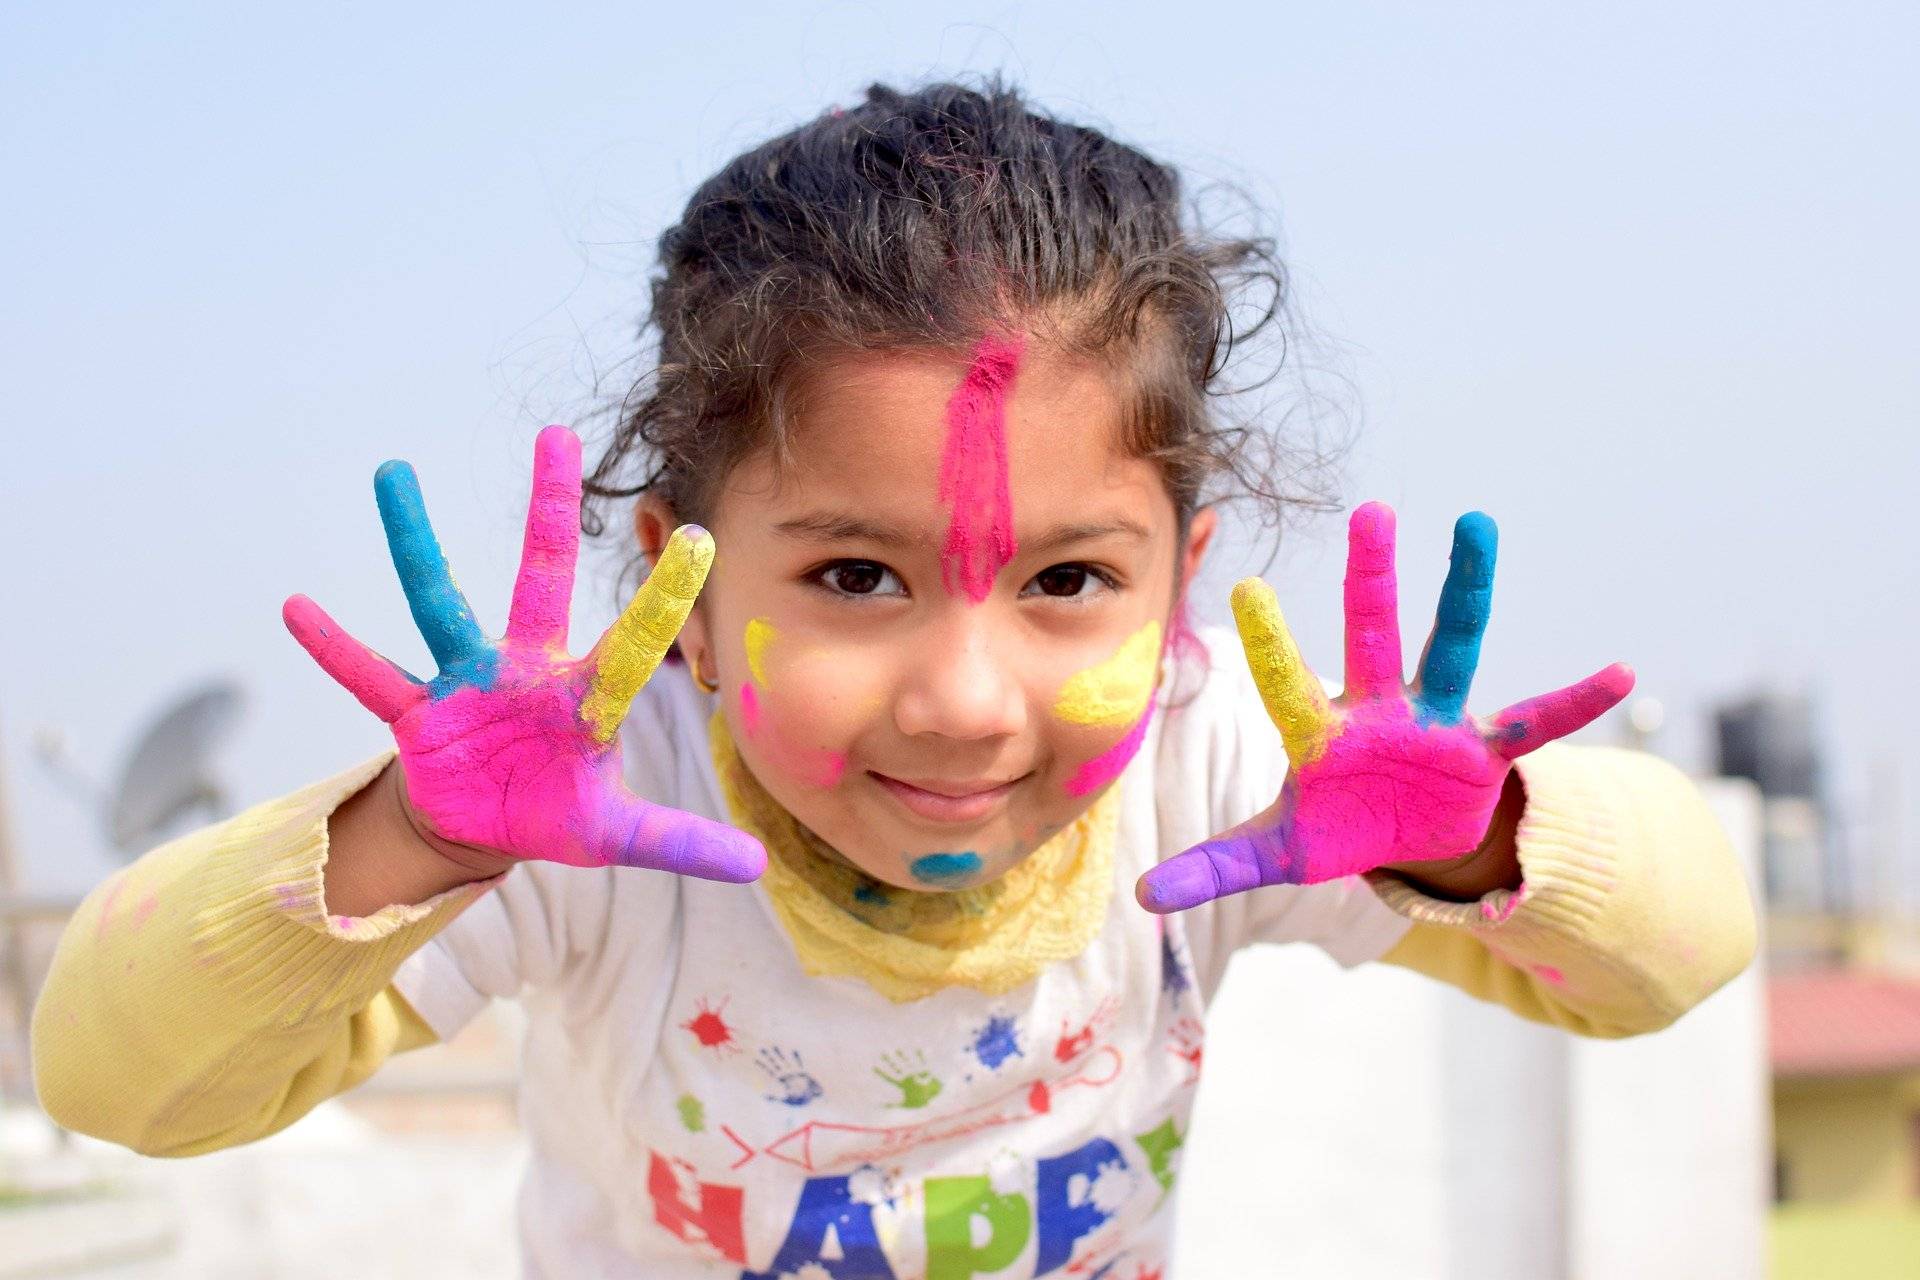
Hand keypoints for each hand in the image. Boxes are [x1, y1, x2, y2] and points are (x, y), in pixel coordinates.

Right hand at [283, 425, 764, 881]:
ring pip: (437, 602)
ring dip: (414, 542)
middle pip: (541, 578)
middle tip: (557, 435)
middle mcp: (527, 670)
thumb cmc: (555, 812)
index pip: (635, 643)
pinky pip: (370, 676)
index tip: (701, 539)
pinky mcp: (417, 713)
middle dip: (551, 511)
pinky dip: (335, 648)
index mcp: (584, 698)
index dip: (664, 599)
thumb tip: (758, 866)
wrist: (483, 825)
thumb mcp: (617, 836)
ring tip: (393, 472)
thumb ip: (681, 841)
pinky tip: (296, 607)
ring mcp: (467, 682)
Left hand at [1136, 501, 1630, 912]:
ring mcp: (1435, 722)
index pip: (1288, 685)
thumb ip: (1214, 866)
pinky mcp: (1484, 749)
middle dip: (1372, 579)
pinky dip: (1575, 703)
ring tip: (1478, 526)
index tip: (1246, 587)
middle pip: (1372, 636)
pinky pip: (1534, 722)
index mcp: (1320, 734)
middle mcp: (1378, 711)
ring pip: (1453, 648)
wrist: (1407, 839)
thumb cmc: (1336, 827)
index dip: (1272, 644)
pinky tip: (1620, 674)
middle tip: (1370, 510)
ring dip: (1467, 592)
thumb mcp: (1277, 853)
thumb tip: (1140, 897)